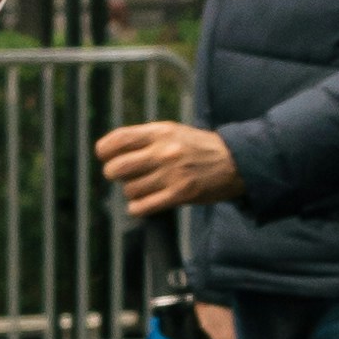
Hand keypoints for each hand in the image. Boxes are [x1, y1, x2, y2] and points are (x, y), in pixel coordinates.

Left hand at [95, 118, 240, 217]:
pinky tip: (144, 203)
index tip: (104, 156)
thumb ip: (145, 138)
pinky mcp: (179, 194)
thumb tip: (112, 150)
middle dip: (113, 173)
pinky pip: (142, 206)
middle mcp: (163, 152)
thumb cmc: (199, 147)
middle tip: (120, 175)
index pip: (119, 139)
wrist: (234, 162)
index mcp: (160, 132)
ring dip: (131, 191)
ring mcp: (171, 174)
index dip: (104, 150)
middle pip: (117, 167)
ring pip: (129, 189)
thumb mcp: (173, 131)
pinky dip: (137, 207)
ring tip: (144, 187)